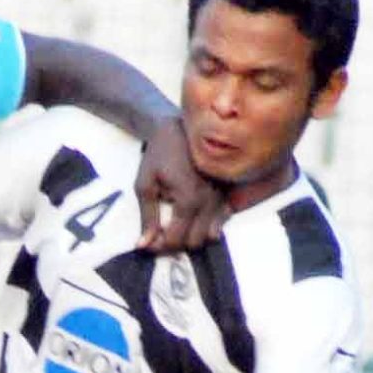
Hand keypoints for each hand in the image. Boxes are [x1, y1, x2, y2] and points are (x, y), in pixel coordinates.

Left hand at [135, 117, 225, 252]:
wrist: (181, 127)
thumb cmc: (159, 154)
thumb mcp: (145, 184)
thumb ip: (147, 217)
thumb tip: (143, 246)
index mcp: (188, 199)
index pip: (176, 240)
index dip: (159, 246)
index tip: (148, 241)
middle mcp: (210, 201)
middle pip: (195, 242)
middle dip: (175, 243)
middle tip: (160, 234)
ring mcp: (222, 197)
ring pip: (209, 235)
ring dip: (191, 236)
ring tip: (174, 225)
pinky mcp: (228, 192)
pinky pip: (221, 220)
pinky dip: (206, 225)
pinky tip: (191, 216)